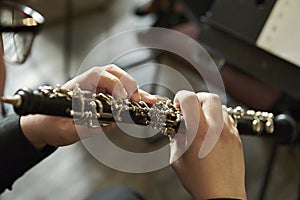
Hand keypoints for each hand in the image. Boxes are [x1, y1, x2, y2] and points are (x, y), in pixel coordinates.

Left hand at [20, 65, 155, 149]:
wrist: (45, 125)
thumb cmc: (50, 123)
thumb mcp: (64, 129)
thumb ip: (86, 127)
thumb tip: (109, 124)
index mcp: (77, 86)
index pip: (98, 75)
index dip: (113, 84)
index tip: (122, 99)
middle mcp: (89, 84)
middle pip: (113, 73)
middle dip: (128, 84)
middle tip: (137, 100)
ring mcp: (97, 89)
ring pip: (120, 81)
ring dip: (135, 90)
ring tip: (148, 100)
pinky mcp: (103, 97)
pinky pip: (120, 93)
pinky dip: (133, 97)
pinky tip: (143, 102)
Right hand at [170, 90, 245, 199]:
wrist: (222, 196)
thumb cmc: (199, 181)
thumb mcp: (177, 159)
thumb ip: (176, 138)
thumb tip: (176, 127)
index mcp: (199, 133)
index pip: (190, 99)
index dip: (180, 98)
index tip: (178, 107)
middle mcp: (217, 129)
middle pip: (209, 97)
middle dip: (196, 99)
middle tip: (189, 111)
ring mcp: (230, 133)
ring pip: (220, 107)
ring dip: (208, 110)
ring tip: (201, 122)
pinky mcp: (237, 139)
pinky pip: (228, 119)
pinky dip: (218, 119)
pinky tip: (212, 131)